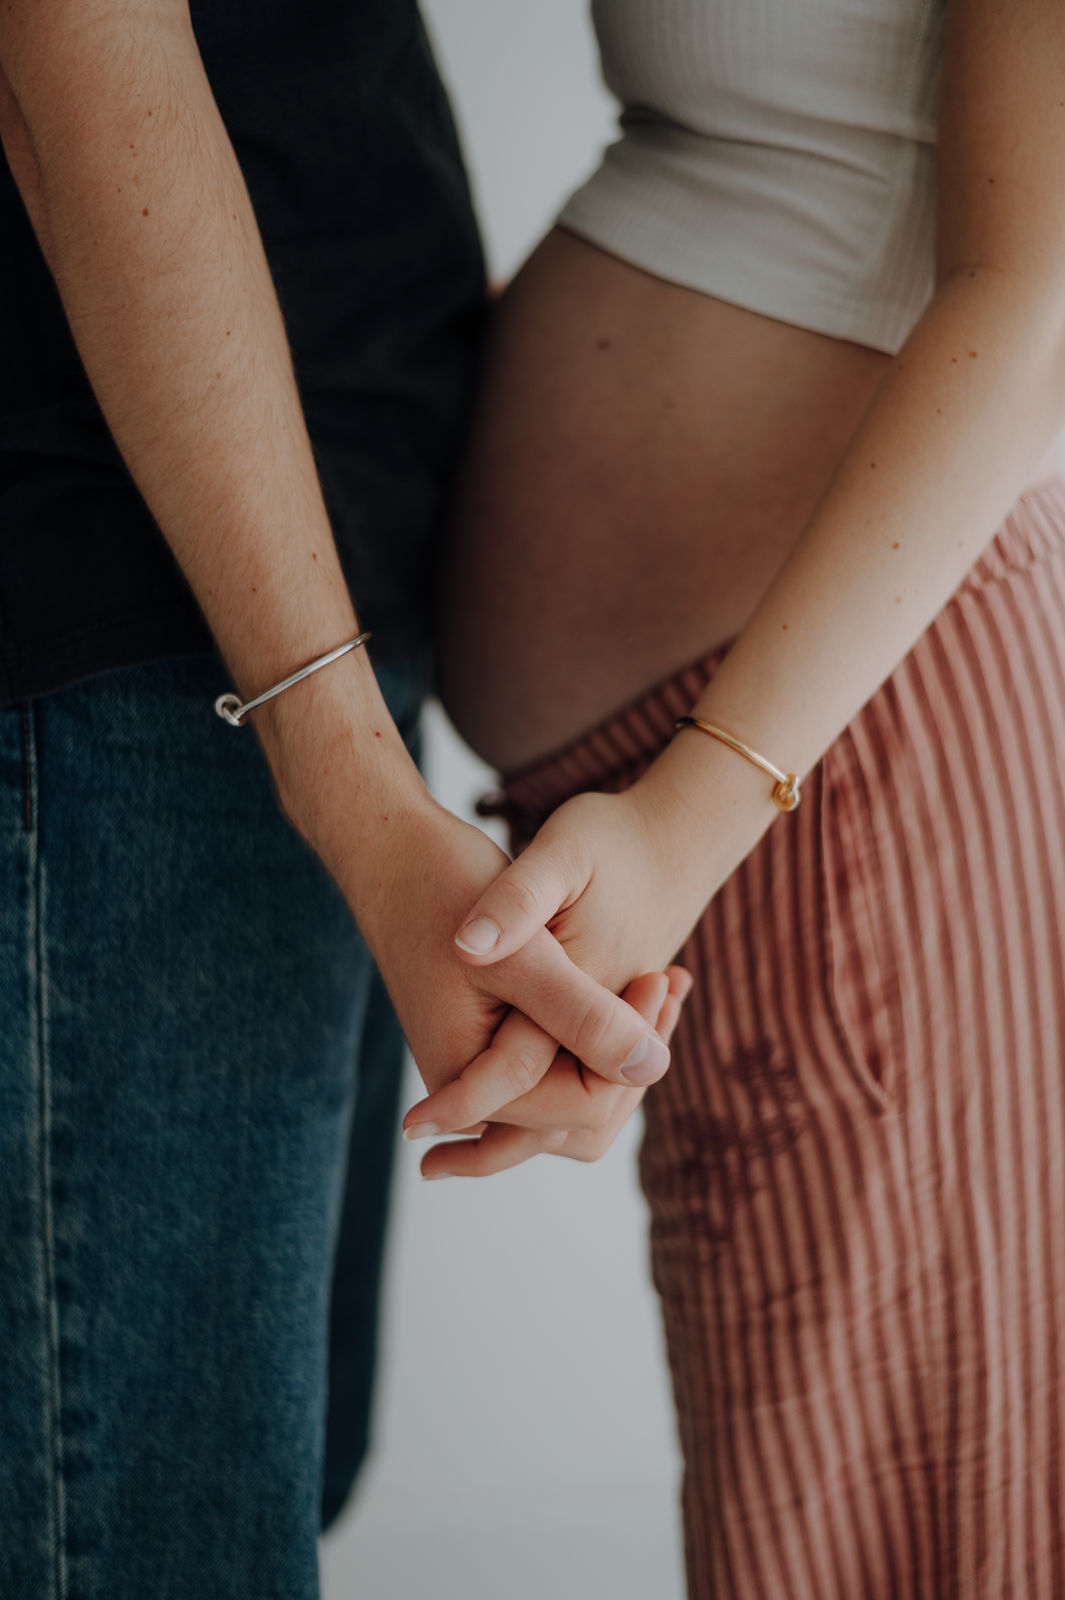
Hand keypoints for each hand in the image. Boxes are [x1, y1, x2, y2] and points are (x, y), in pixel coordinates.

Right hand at [309, 787, 676, 1123]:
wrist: (391, 854)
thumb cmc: (446, 890)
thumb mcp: (526, 957)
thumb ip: (583, 1017)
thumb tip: (652, 1068)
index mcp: (472, 1082)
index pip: (585, 1109)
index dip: (633, 1051)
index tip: (660, 976)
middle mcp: (470, 1090)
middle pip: (582, 1116)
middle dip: (632, 1060)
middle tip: (666, 978)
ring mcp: (479, 1068)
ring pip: (575, 1093)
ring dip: (620, 1049)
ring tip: (656, 978)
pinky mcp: (490, 1043)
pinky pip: (557, 1063)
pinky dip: (597, 1032)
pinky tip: (629, 978)